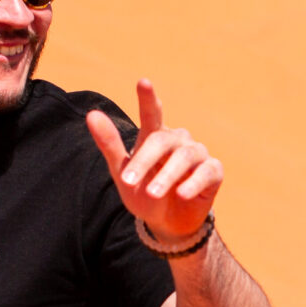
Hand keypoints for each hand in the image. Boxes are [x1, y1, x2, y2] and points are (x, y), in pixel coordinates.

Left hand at [86, 78, 220, 247]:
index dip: (148, 99)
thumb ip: (110, 144)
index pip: (152, 114)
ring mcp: (198, 154)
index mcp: (155, 136)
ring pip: (185, 156)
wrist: (167, 224)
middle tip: (129, 181)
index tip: (143, 82)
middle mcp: (178, 140)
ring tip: (153, 194)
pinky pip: (206, 172)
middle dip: (145, 161)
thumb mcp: (122, 173)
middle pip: (163, 140)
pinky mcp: (214, 171)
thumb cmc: (144, 193)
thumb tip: (91, 114)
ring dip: (167, 176)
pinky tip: (182, 194)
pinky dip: (193, 183)